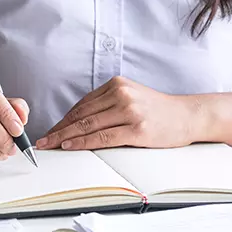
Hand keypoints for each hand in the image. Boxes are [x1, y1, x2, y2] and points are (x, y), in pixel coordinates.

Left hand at [37, 77, 198, 150]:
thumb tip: (77, 122)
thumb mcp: (131, 98)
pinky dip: (83, 142)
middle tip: (42, 141)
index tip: (48, 130)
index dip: (61, 120)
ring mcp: (130, 111)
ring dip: (65, 137)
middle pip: (80, 115)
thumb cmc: (159, 111)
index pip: (81, 105)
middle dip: (58, 129)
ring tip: (50, 146)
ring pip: (88, 126)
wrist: (190, 115)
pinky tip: (70, 146)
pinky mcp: (137, 129)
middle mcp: (121, 95)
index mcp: (116, 85)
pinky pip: (103, 137)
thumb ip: (107, 105)